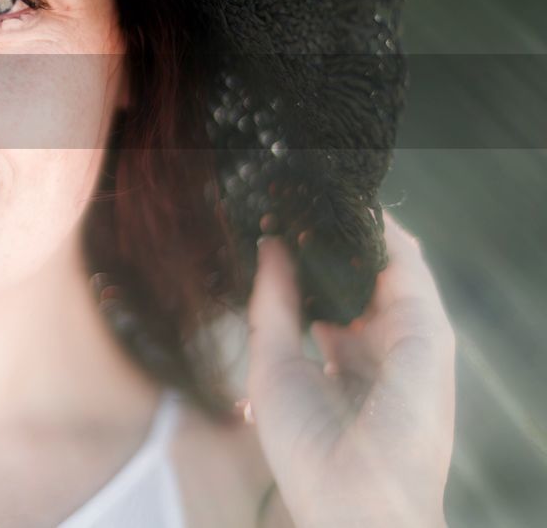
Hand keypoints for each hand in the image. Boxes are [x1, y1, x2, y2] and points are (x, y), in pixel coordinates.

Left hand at [246, 209, 455, 527]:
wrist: (355, 500)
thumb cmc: (309, 450)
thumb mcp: (272, 365)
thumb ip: (273, 303)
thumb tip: (269, 245)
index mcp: (342, 361)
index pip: (326, 298)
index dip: (302, 264)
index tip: (272, 228)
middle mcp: (378, 347)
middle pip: (356, 280)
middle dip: (326, 243)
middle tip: (291, 204)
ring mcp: (406, 339)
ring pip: (386, 267)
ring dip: (353, 232)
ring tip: (312, 199)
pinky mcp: (427, 332)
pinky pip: (409, 269)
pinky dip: (383, 236)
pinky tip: (352, 212)